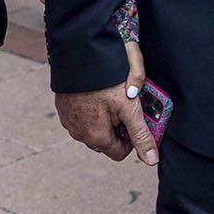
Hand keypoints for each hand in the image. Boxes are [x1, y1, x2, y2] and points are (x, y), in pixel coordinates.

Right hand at [54, 39, 158, 165]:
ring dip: (102, 119)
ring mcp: (68, 122)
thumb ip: (141, 135)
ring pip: (92, 129)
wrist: (79, 53)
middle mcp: (79, 134)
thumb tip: (151, 160)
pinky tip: (95, 92)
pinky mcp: (62, 108)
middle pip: (105, 141)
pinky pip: (80, 117)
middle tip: (122, 104)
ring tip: (108, 96)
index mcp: (96, 138)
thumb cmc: (106, 79)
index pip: (120, 153)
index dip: (130, 137)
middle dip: (116, 128)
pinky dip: (89, 109)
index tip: (133, 118)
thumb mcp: (130, 107)